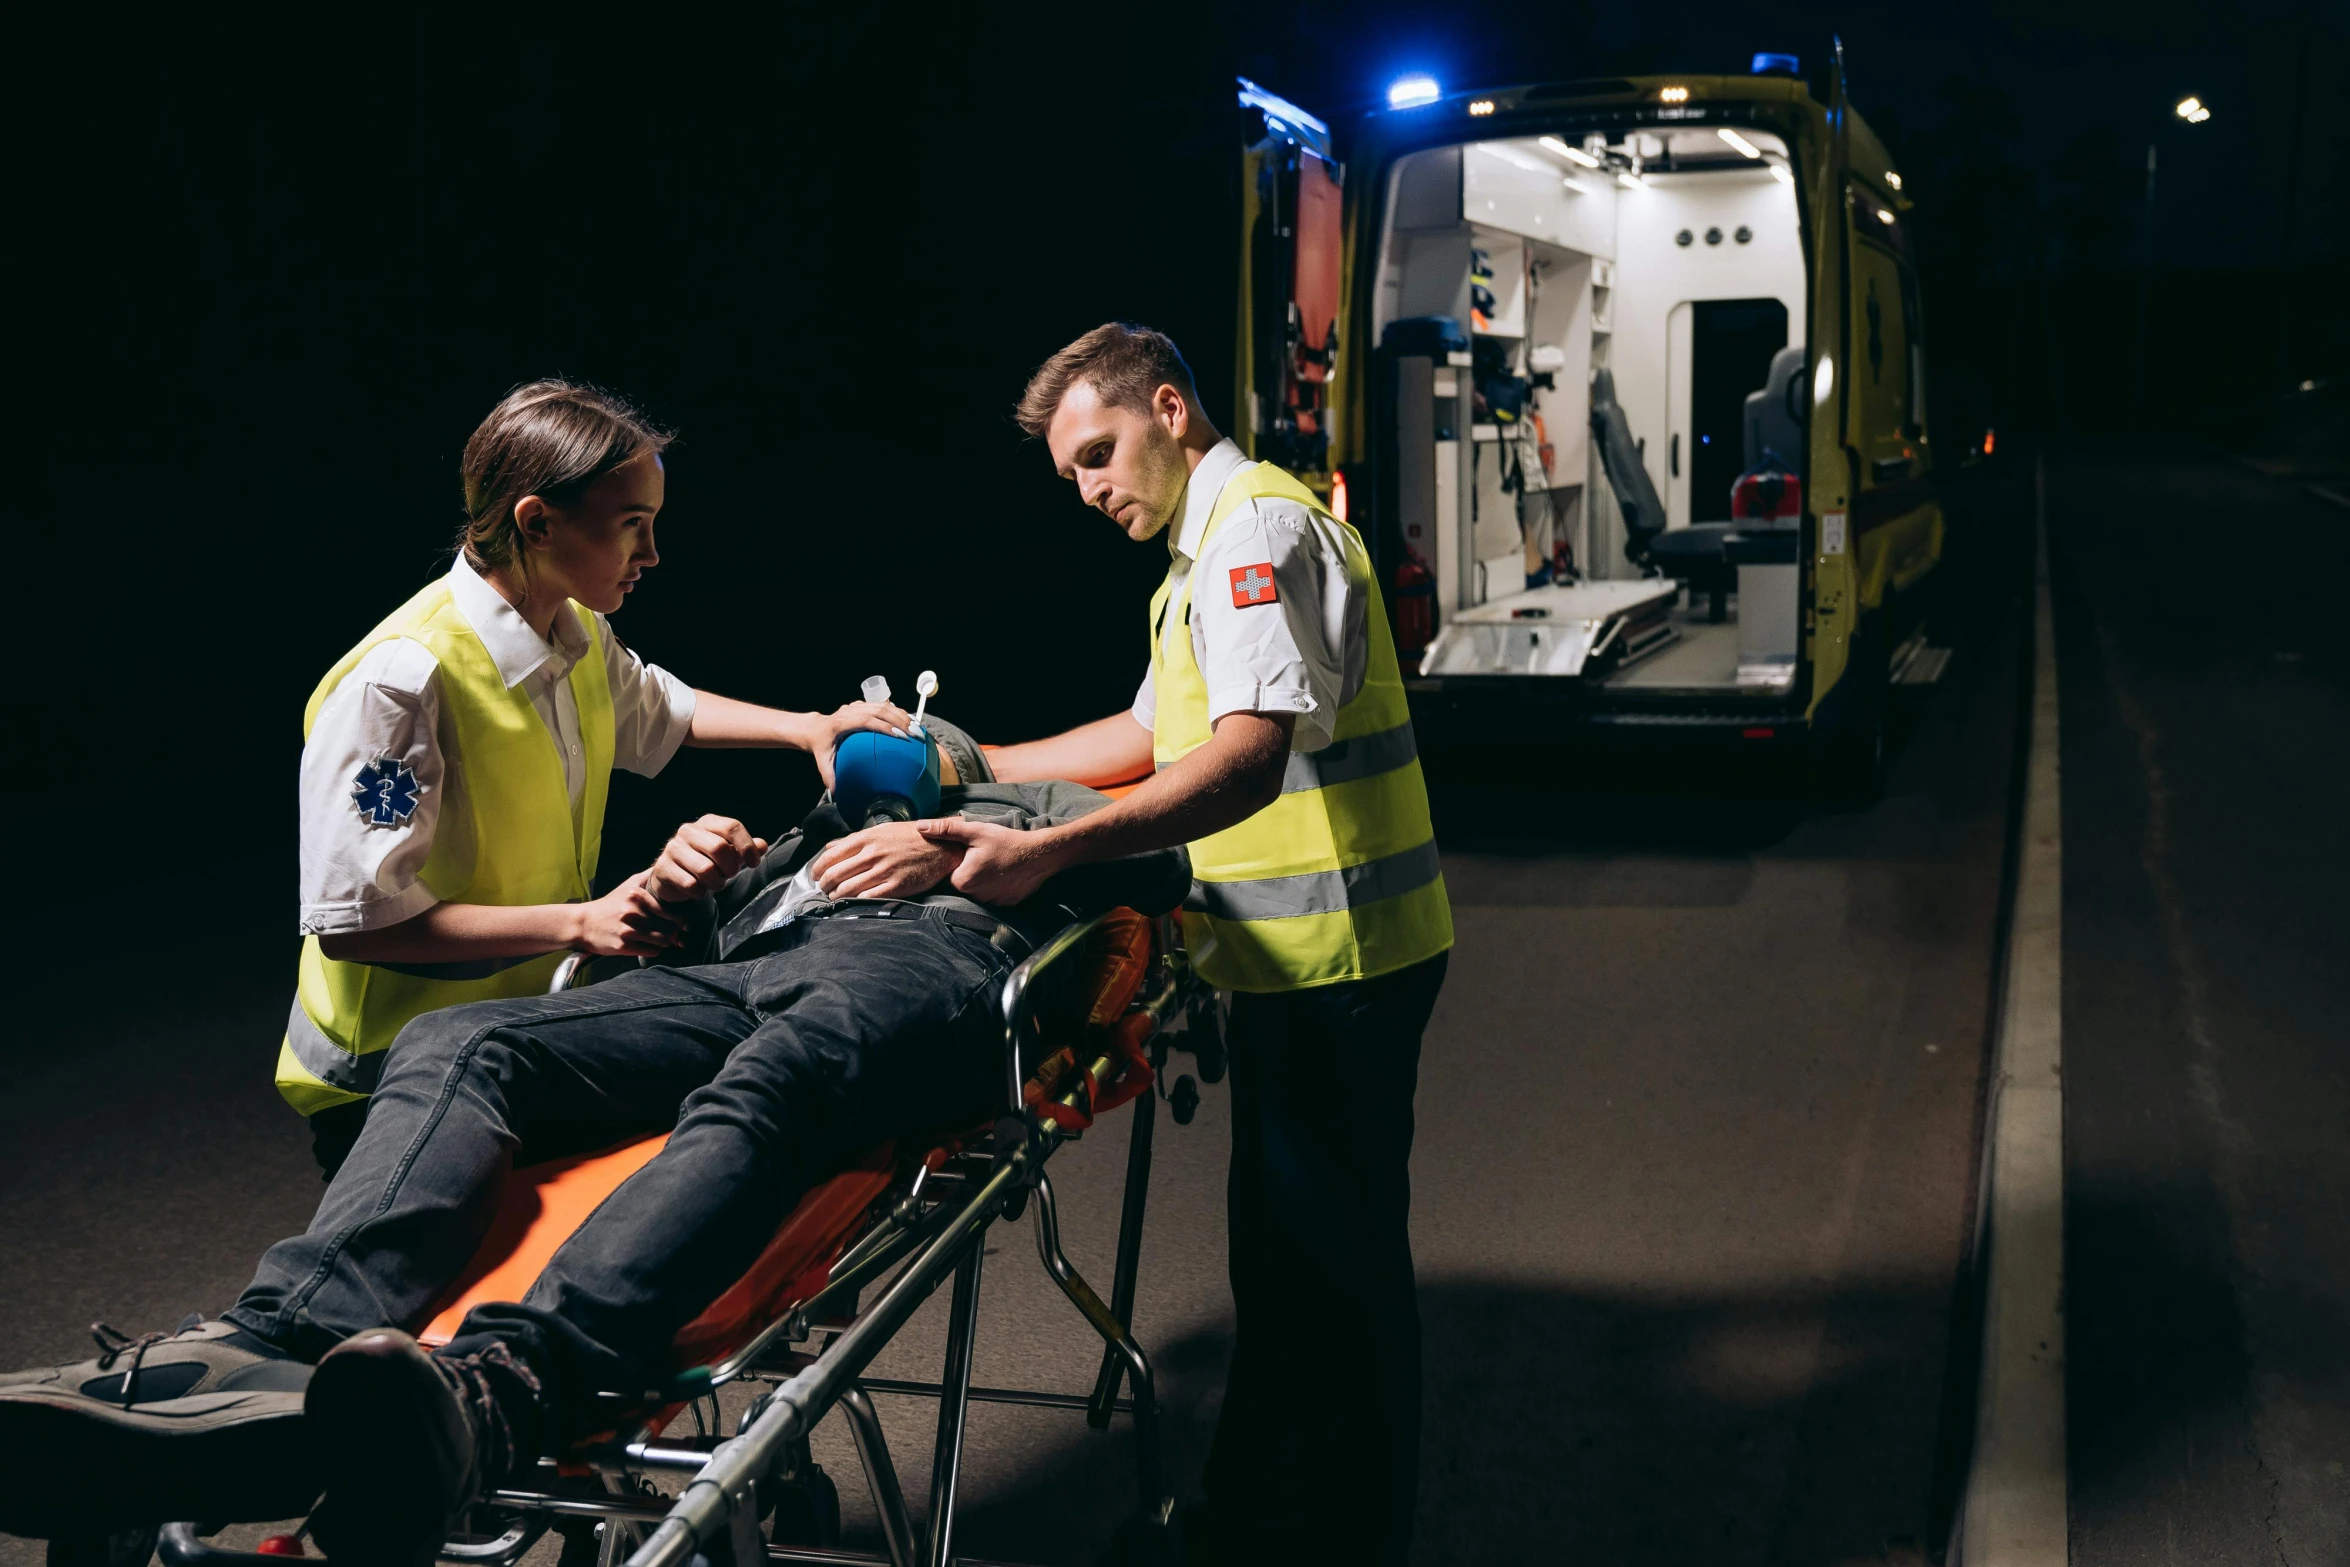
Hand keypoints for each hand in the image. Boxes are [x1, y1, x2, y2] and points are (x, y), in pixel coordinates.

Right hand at [569, 875, 684, 956]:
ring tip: (659, 938)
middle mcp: (633, 912)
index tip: (677, 922)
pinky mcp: (623, 946)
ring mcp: (628, 930)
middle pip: (669, 927)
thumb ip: (646, 877)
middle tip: (670, 932)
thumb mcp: (627, 886)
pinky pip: (652, 951)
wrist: (584, 924)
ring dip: (665, 942)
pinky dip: (654, 950)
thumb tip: (664, 867)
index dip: (677, 918)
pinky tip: (648, 945)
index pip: (670, 911)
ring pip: (663, 940)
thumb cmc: (609, 905)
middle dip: (672, 931)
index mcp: (637, 896)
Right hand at [646, 815, 767, 903]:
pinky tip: (699, 891)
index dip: (746, 846)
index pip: (731, 826)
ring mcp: (673, 848)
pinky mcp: (663, 868)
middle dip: (730, 867)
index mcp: (707, 822)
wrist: (675, 878)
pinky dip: (700, 893)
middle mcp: (688, 831)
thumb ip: (746, 849)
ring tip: (715, 883)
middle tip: (729, 875)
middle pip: (719, 847)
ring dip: (716, 882)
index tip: (754, 863)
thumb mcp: (730, 855)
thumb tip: (762, 845)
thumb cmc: (707, 862)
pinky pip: (691, 885)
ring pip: (705, 869)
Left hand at [809, 821, 963, 900]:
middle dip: (824, 884)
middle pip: (836, 874)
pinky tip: (851, 902)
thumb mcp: (882, 830)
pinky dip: (855, 902)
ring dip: (836, 896)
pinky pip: (868, 898)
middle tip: (823, 888)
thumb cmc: (912, 837)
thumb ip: (854, 839)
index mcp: (867, 839)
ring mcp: (884, 871)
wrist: (942, 847)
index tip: (815, 875)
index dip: (818, 868)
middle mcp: (873, 854)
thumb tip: (830, 847)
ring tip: (834, 897)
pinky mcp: (896, 886)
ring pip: (848, 888)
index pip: (831, 856)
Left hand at [810, 701, 916, 788]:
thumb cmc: (821, 745)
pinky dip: (898, 712)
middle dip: (900, 721)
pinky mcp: (863, 705)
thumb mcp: (823, 761)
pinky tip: (910, 721)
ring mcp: (857, 706)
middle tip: (916, 734)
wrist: (816, 728)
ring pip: (884, 705)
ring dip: (902, 716)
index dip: (884, 727)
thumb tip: (837, 793)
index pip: (866, 720)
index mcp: (841, 722)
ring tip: (917, 728)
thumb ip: (829, 776)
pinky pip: (883, 705)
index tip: (901, 736)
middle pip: (879, 710)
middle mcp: (850, 710)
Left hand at [916, 818, 1064, 906]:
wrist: (1039, 855)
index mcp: (962, 880)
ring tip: (992, 864)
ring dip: (980, 881)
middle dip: (966, 872)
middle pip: (961, 885)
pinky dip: (994, 887)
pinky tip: (1002, 873)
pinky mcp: (1005, 904)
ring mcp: (991, 903)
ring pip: (977, 892)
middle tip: (979, 856)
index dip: (953, 863)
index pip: (946, 875)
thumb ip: (945, 830)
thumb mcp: (974, 831)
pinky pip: (992, 897)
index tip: (963, 853)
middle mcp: (974, 897)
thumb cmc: (1006, 841)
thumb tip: (920, 826)